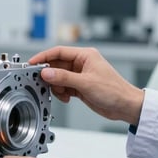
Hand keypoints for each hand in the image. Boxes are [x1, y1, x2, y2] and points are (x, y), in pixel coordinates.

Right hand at [29, 46, 143, 124]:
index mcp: (85, 55)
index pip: (58, 52)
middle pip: (57, 65)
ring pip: (59, 78)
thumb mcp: (85, 83)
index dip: (44, 57)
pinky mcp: (80, 87)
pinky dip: (62, 93)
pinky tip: (67, 98)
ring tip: (62, 93)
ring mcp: (80, 75)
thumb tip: (46, 73)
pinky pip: (64, 87)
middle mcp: (82, 63)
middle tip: (42, 82)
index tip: (32, 63)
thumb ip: (63, 78)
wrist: (125, 106)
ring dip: (57, 86)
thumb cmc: (114, 90)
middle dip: (50, 75)